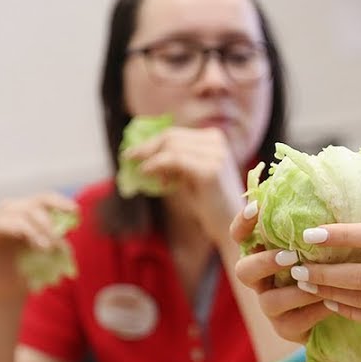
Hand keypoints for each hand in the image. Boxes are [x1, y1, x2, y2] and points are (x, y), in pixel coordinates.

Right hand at [0, 192, 79, 299]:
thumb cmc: (30, 270)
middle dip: (48, 223)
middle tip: (58, 244)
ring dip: (37, 230)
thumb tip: (74, 218)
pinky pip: (0, 224)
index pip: (42, 199)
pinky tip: (34, 243)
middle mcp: (7, 211)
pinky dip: (19, 230)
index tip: (75, 211)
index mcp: (24, 211)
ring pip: (18, 213)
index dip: (58, 202)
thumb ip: (55, 232)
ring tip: (47, 248)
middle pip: (31, 205)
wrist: (7, 291)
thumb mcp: (48, 247)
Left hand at [121, 126, 244, 242]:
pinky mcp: (210, 170)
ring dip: (151, 158)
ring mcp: (216, 155)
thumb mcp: (189, 176)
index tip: (133, 153)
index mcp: (215, 139)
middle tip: (128, 159)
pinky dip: (155, 165)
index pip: (176, 134)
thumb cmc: (209, 205)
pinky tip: (146, 174)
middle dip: (146, 148)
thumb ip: (173, 162)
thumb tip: (143, 153)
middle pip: (171, 137)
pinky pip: (173, 159)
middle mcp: (218, 143)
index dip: (151, 142)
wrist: (232, 228)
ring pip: (171, 146)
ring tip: (144, 174)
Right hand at [231, 201, 329, 343]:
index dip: (243, 224)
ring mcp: (271, 307)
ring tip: (316, 284)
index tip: (257, 208)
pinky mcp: (287, 329)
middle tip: (291, 255)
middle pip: (244, 271)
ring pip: (269, 301)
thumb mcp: (327, 241)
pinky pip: (294, 321)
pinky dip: (314, 311)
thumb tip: (332, 191)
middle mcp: (262, 280)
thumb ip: (320, 223)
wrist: (348, 305)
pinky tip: (333, 301)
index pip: (241, 236)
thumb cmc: (336, 263)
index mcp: (265, 253)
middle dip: (265, 262)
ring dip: (294, 291)